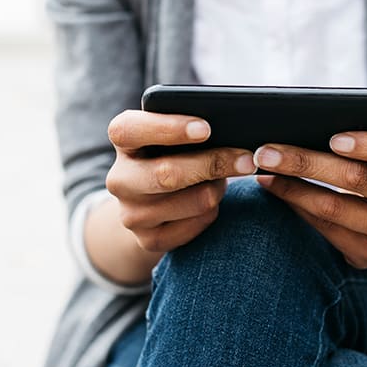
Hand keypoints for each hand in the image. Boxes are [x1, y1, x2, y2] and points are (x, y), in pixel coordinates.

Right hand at [105, 110, 255, 252]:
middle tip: (247, 159)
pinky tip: (213, 202)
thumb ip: (191, 127)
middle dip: (213, 164)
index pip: (130, 130)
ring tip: (222, 180)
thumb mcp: (174, 133)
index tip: (205, 129)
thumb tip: (232, 130)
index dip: (168, 129)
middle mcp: (119, 179)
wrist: (153, 200)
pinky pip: (196, 225)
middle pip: (168, 174)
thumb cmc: (174, 152)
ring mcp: (131, 214)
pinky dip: (213, 211)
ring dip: (217, 189)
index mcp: (122, 140)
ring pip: (193, 202)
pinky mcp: (148, 240)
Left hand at [254, 133, 366, 268]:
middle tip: (266, 151)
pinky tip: (275, 190)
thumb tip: (301, 124)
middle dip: (306, 162)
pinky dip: (296, 206)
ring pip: (334, 208)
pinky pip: (325, 228)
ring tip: (263, 171)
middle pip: (358, 179)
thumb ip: (361, 135)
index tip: (335, 138)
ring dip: (291, 188)